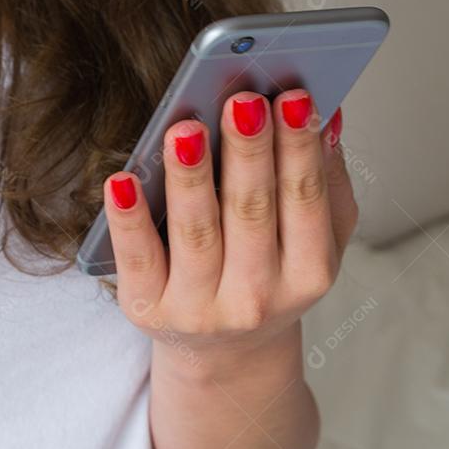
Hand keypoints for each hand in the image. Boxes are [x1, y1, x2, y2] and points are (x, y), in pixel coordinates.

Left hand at [104, 89, 356, 375]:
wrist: (224, 352)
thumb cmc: (269, 275)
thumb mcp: (315, 239)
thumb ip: (326, 181)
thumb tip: (325, 114)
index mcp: (309, 273)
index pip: (305, 199)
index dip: (299, 148)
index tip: (294, 96)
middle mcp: (257, 297)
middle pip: (251, 212)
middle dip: (248, 152)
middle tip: (241, 100)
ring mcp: (199, 309)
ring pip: (196, 232)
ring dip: (190, 178)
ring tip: (186, 129)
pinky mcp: (149, 310)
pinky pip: (137, 259)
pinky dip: (129, 220)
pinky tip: (122, 181)